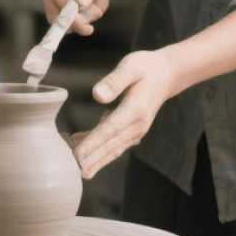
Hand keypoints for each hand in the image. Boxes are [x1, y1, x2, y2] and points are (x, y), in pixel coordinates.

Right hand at [37, 0, 115, 34]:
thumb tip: (77, 4)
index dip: (68, 9)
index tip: (88, 21)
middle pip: (52, 8)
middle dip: (77, 18)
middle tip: (98, 12)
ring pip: (58, 16)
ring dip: (81, 17)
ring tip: (96, 1)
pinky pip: (61, 17)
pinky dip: (78, 17)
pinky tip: (89, 5)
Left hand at [71, 49, 178, 177]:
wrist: (166, 74)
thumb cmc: (146, 67)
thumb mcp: (131, 67)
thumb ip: (114, 81)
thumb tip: (97, 95)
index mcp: (136, 110)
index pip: (110, 130)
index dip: (92, 143)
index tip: (76, 154)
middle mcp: (137, 125)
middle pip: (110, 146)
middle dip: (89, 158)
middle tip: (69, 169)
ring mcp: (136, 131)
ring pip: (111, 149)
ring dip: (93, 159)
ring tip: (71, 165)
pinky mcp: (132, 132)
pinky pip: (113, 145)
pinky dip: (98, 150)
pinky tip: (80, 151)